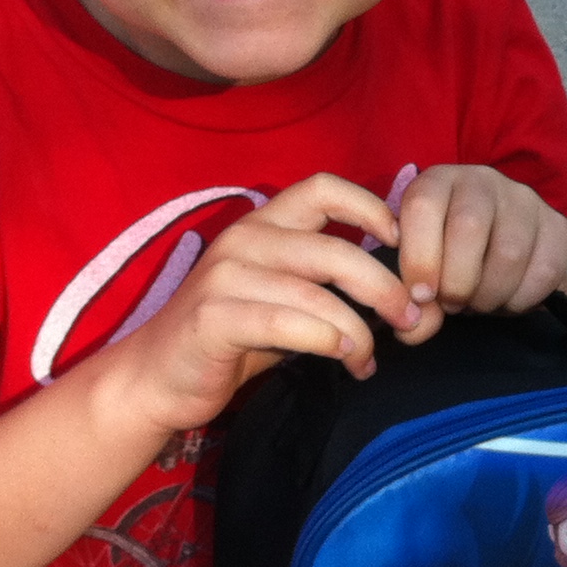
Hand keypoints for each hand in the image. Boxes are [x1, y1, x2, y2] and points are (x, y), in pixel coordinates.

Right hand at [110, 173, 412, 429]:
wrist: (155, 378)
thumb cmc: (230, 338)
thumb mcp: (282, 297)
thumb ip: (326, 283)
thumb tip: (400, 292)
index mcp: (262, 224)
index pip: (323, 188)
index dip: (371, 208)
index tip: (401, 243)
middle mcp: (244, 240)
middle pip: (336, 250)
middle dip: (385, 288)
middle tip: (411, 320)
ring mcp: (226, 277)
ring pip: (318, 295)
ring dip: (358, 331)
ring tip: (368, 359)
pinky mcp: (214, 317)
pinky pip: (288, 323)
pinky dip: (327, 342)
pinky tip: (344, 359)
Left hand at [393, 165, 566, 345]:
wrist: (493, 249)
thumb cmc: (446, 257)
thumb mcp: (419, 265)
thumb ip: (412, 293)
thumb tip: (414, 325)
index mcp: (438, 182)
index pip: (424, 206)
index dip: (419, 256)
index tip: (421, 296)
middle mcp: (483, 181)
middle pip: (470, 227)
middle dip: (457, 281)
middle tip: (452, 304)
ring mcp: (525, 201)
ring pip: (510, 252)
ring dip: (490, 294)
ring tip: (479, 304)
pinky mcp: (558, 226)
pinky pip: (546, 269)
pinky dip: (522, 299)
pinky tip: (508, 302)